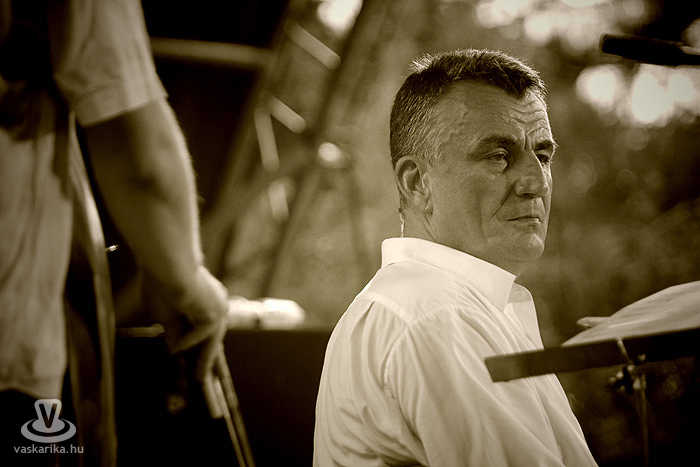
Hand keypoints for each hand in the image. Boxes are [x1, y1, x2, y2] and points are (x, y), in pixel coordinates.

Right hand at [142, 266, 228, 380]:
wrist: (168, 268)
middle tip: (203, 378)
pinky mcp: (215, 313)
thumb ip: (174, 331)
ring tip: (199, 378)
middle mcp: (216, 302)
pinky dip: (187, 342)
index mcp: (205, 298)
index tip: (196, 361)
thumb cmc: (162, 283)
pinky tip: (174, 350)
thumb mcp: (165, 314)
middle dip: (207, 357)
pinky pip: (200, 334)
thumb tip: (175, 350)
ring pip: (211, 339)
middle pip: (213, 336)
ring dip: (205, 359)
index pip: (205, 327)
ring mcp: (218, 308)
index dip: (201, 346)